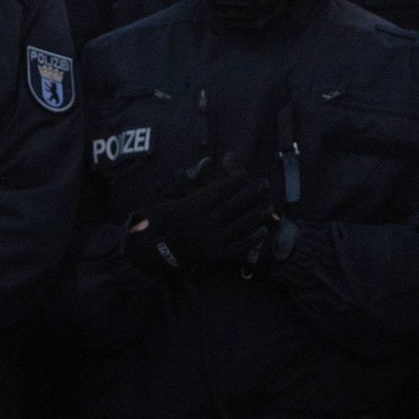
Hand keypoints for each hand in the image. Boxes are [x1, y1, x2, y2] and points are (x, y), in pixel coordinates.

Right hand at [127, 173, 273, 274]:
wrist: (147, 255)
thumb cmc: (157, 223)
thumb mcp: (168, 198)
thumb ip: (188, 180)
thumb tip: (207, 161)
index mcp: (189, 208)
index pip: (216, 192)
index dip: (232, 182)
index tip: (245, 174)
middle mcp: (201, 224)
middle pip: (231, 207)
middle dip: (250, 194)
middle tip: (265, 184)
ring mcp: (208, 242)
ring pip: (236, 226)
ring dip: (255, 216)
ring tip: (270, 206)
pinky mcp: (212, 257)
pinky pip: (234, 248)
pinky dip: (250, 241)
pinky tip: (262, 232)